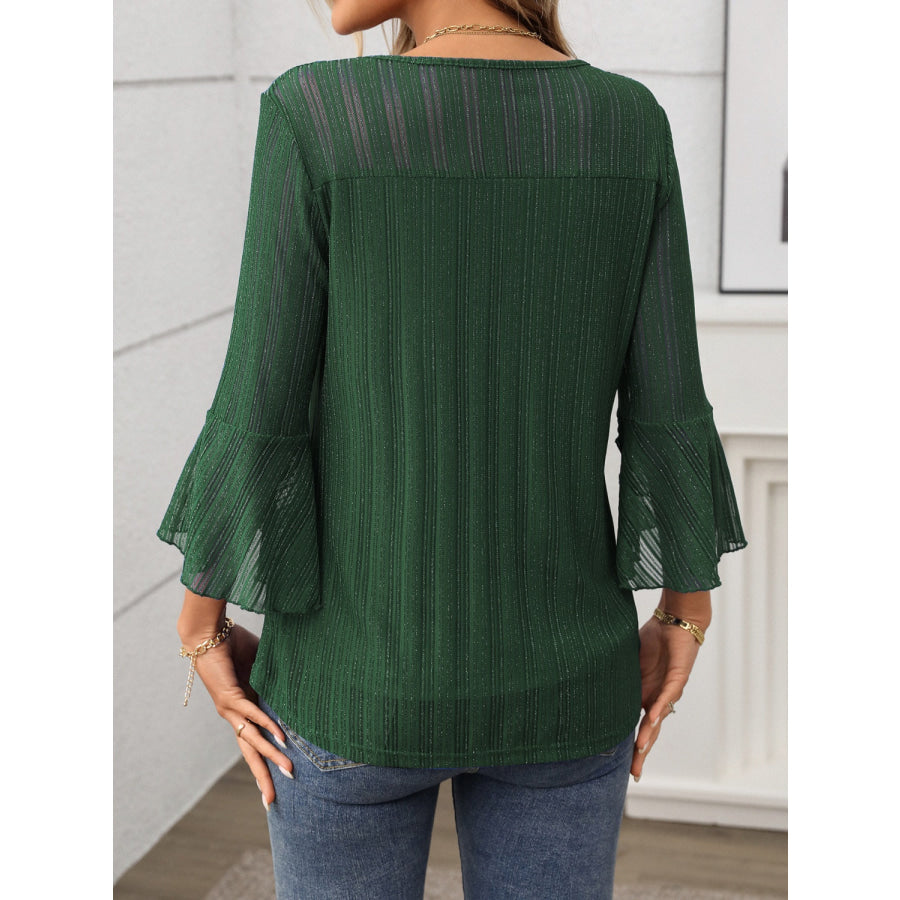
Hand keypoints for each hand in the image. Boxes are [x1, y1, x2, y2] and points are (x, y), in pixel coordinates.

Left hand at [188, 623, 293, 808]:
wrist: (207, 634)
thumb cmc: (233, 645)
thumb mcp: (261, 664)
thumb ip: (274, 677)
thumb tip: (297, 680)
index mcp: (244, 709)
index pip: (255, 742)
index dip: (265, 762)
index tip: (274, 784)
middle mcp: (235, 715)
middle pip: (250, 752)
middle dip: (263, 777)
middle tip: (272, 802)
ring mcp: (230, 708)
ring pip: (252, 739)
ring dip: (270, 757)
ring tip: (288, 771)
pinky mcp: (229, 696)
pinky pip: (251, 714)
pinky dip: (266, 725)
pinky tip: (280, 738)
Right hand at [630, 613, 703, 781]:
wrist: (676, 622)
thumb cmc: (654, 639)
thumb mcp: (629, 659)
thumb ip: (617, 672)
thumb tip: (588, 672)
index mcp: (644, 695)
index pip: (636, 725)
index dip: (631, 745)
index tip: (625, 767)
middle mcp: (657, 697)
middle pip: (649, 731)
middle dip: (642, 752)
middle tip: (635, 774)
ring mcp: (668, 690)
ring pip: (659, 718)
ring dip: (650, 733)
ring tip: (640, 750)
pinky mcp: (678, 678)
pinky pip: (668, 695)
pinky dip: (660, 707)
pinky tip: (652, 717)